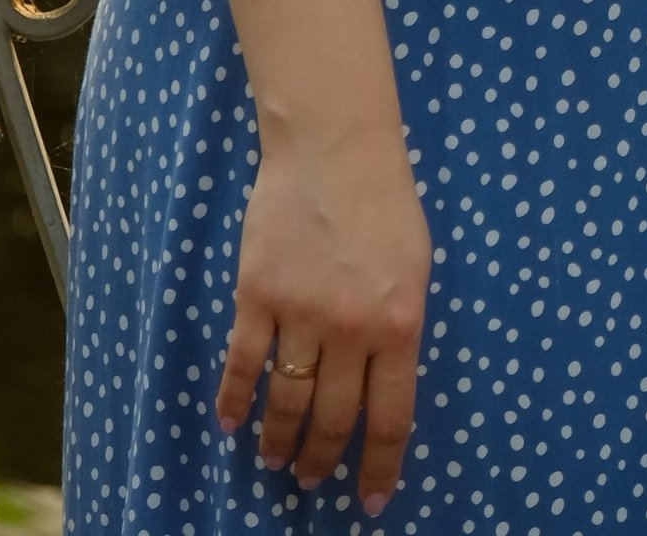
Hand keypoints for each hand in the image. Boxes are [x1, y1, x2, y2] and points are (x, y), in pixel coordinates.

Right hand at [219, 130, 431, 514]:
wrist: (335, 146)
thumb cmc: (385, 202)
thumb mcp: (414, 268)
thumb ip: (399, 329)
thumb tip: (381, 390)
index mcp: (400, 325)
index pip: (391, 418)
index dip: (379, 466)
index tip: (369, 500)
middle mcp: (352, 330)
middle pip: (335, 420)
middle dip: (324, 460)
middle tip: (312, 479)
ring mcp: (301, 314)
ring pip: (288, 401)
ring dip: (280, 440)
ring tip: (276, 460)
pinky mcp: (258, 296)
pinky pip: (244, 364)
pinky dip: (235, 400)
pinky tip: (231, 422)